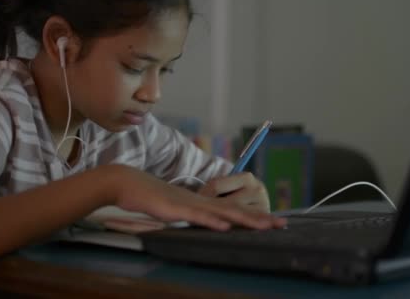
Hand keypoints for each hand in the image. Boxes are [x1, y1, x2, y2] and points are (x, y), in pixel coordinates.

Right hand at [108, 166, 284, 230]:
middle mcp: (200, 201)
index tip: (272, 222)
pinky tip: (227, 225)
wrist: (126, 183)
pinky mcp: (175, 209)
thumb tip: (198, 222)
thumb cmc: (146, 196)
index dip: (252, 216)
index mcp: (200, 203)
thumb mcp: (172, 209)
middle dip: (259, 218)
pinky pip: (197, 216)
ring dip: (245, 219)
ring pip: (222, 212)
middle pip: (234, 210)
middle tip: (283, 223)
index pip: (231, 210)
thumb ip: (186, 214)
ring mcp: (188, 204)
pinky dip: (213, 221)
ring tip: (266, 225)